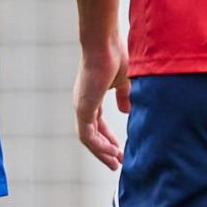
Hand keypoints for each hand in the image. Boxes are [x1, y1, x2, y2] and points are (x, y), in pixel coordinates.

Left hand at [73, 37, 130, 169]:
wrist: (104, 43)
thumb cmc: (114, 55)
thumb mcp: (123, 81)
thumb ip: (123, 96)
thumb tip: (125, 110)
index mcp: (92, 97)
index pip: (98, 124)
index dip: (108, 138)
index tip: (119, 149)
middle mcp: (84, 103)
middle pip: (93, 134)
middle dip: (105, 149)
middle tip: (117, 162)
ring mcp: (81, 106)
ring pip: (88, 138)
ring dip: (101, 152)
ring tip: (115, 163)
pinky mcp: (82, 108)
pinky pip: (88, 135)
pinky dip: (99, 146)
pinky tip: (111, 153)